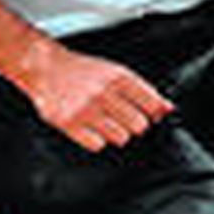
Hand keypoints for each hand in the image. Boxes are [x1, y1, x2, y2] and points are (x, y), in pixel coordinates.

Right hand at [18, 44, 172, 151]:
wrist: (45, 67)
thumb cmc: (82, 70)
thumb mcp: (114, 71)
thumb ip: (141, 89)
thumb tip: (167, 108)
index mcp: (118, 76)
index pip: (151, 103)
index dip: (154, 112)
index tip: (152, 115)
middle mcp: (104, 92)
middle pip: (139, 125)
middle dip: (134, 124)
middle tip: (122, 117)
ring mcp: (86, 109)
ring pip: (121, 137)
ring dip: (116, 133)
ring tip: (103, 120)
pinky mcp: (70, 124)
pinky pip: (97, 145)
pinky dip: (97, 140)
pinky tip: (90, 127)